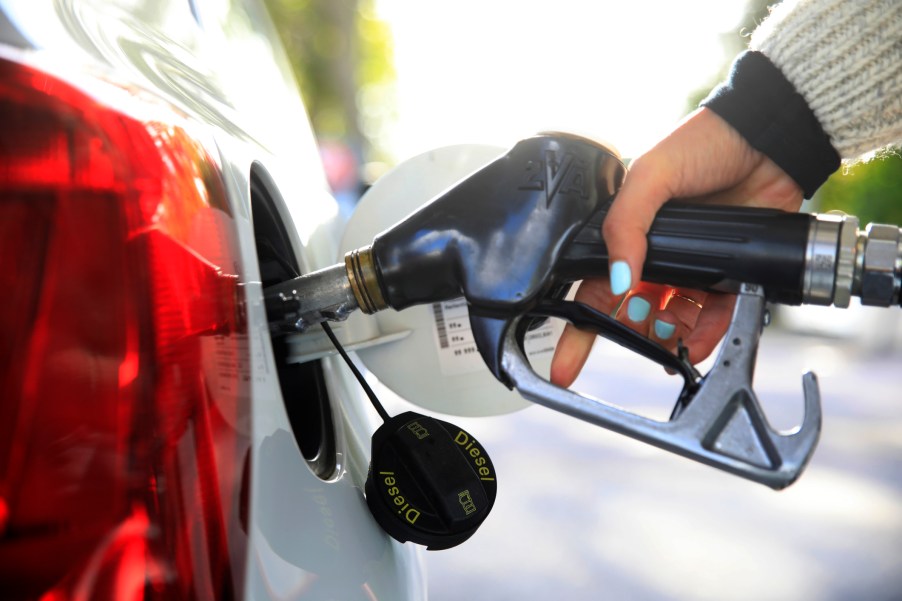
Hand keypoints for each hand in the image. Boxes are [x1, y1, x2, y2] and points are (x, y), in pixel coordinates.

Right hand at [551, 107, 804, 387]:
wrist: (767, 138)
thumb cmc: (703, 143)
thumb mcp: (650, 175)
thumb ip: (625, 224)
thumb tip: (620, 278)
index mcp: (628, 234)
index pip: (595, 290)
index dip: (579, 331)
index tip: (564, 367)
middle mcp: (657, 256)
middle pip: (634, 314)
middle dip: (632, 335)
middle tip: (640, 340)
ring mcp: (693, 268)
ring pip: (672, 322)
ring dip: (668, 340)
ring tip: (672, 346)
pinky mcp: (730, 275)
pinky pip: (713, 317)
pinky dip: (705, 336)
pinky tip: (698, 345)